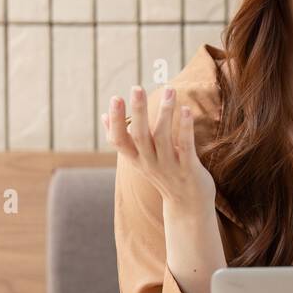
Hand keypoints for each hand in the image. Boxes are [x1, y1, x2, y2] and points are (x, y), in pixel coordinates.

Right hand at [102, 86, 216, 215]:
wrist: (188, 205)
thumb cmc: (164, 175)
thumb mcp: (139, 159)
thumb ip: (124, 139)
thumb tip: (104, 116)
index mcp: (136, 159)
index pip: (118, 141)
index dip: (115, 121)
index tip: (115, 98)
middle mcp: (149, 163)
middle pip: (139, 136)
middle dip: (138, 111)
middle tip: (137, 88)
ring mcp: (168, 167)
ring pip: (162, 137)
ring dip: (165, 112)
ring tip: (170, 90)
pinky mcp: (188, 170)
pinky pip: (185, 147)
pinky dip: (185, 128)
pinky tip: (186, 110)